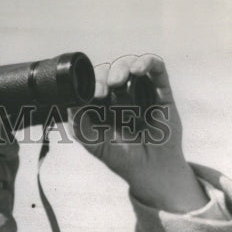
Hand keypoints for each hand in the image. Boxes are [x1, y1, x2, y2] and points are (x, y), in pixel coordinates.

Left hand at [69, 54, 205, 212]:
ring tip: (117, 81)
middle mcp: (121, 94)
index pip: (93, 82)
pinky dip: (147, 62)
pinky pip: (156, 67)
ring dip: (122, 66)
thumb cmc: (121, 156)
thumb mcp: (93, 142)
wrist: (150, 169)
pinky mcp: (161, 90)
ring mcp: (141, 90)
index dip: (90, 82)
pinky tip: (138, 70)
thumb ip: (78, 123)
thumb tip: (69, 100)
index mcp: (102, 103)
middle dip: (103, 75)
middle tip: (102, 91)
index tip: (92, 94)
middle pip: (109, 70)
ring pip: (129, 64)